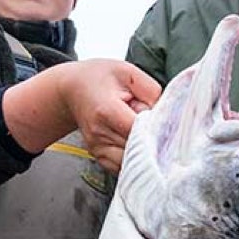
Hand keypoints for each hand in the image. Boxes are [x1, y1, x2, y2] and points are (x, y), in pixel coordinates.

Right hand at [2, 60, 160, 172]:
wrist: (73, 89)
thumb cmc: (100, 78)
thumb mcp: (128, 72)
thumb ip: (151, 90)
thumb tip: (165, 114)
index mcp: (106, 111)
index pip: (139, 130)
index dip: (155, 127)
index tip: (161, 119)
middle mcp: (100, 134)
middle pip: (138, 148)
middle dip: (150, 138)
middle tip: (149, 121)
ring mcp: (98, 148)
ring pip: (133, 161)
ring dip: (142, 149)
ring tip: (138, 129)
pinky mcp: (99, 157)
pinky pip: (124, 166)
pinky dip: (133, 157)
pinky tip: (133, 140)